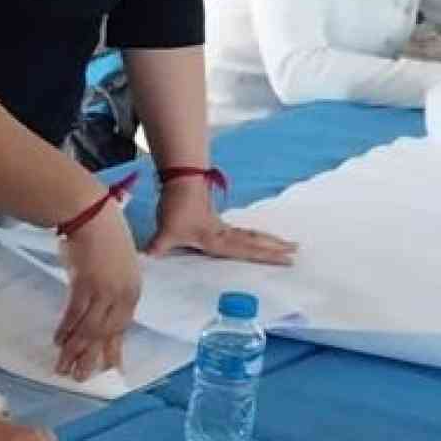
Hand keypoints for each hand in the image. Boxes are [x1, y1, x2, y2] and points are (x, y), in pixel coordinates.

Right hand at [55, 203, 141, 378]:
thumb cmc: (104, 233)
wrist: (91, 213)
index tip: (107, 368)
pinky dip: (66, 329)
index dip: (112, 349)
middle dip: (91, 357)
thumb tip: (100, 304)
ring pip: (89, 328)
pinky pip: (75, 313)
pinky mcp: (86, 284)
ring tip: (64, 367)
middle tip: (81, 378)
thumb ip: (113, 286)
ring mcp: (105, 290)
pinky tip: (58, 342)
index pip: (122, 327)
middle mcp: (123, 294)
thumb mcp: (117, 264)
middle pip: (106, 333)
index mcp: (133, 290)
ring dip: (75, 350)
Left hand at [145, 181, 296, 267]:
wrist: (181, 180)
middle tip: (297, 251)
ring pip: (250, 235)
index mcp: (217, 239)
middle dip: (275, 248)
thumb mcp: (165, 231)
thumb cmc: (176, 207)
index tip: (287, 259)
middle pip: (255, 242)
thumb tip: (144, 260)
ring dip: (268, 241)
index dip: (267, 256)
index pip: (246, 250)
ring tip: (287, 244)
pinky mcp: (218, 222)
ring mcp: (222, 228)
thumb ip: (157, 247)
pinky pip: (241, 233)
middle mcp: (224, 234)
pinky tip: (259, 239)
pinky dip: (254, 237)